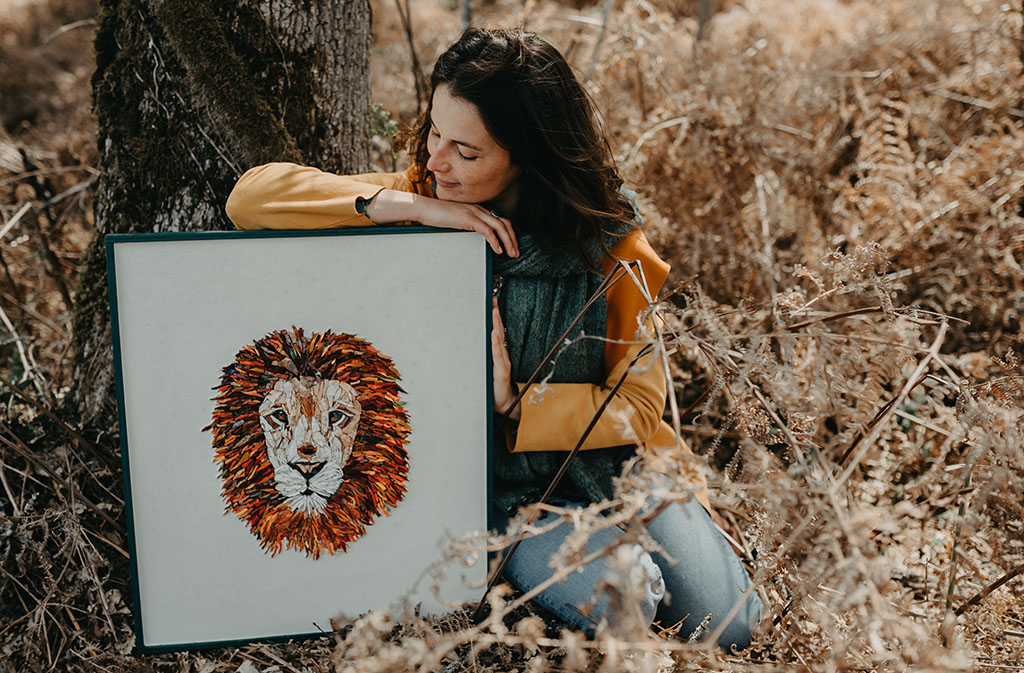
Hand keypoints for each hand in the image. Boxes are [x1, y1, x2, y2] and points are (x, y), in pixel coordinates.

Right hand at [416, 195, 519, 256]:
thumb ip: (468, 227)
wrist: (425, 208)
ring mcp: (474, 213)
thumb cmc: (438, 216)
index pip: (501, 221)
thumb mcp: (457, 221)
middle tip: (516, 253)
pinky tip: (497, 250)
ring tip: (510, 253)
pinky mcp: (468, 218)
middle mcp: (480, 210)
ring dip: (508, 241)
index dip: (509, 234)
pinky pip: (487, 230)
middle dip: (513, 239)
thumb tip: (475, 238)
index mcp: (478, 211)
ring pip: (499, 227)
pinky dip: (495, 241)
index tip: (512, 247)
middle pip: (504, 223)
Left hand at [491, 297, 519, 419]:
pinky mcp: (500, 371)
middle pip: (498, 331)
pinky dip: (496, 344)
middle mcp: (501, 355)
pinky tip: (494, 334)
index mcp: (497, 353)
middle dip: (495, 315)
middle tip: (493, 301)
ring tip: (494, 312)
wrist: (503, 403)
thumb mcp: (486, 369)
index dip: (494, 317)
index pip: (495, 331)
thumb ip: (483, 358)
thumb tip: (470, 345)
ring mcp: (502, 362)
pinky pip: (498, 355)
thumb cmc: (494, 387)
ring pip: (499, 340)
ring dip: (496, 325)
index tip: (491, 302)